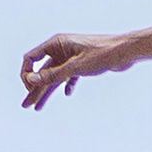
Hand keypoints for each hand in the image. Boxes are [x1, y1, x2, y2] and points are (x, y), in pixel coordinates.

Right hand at [20, 31, 137, 109]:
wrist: (125, 51)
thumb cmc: (101, 54)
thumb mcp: (75, 67)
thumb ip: (53, 75)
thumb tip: (31, 80)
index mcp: (56, 44)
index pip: (31, 59)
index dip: (27, 74)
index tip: (30, 90)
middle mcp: (61, 49)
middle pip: (42, 72)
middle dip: (34, 89)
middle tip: (26, 106)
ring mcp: (71, 57)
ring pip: (55, 76)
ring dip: (48, 91)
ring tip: (39, 107)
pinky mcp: (82, 64)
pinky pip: (69, 76)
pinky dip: (66, 85)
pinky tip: (67, 94)